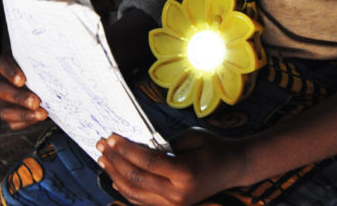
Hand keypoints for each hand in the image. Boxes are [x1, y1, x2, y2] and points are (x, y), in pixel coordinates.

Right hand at [0, 53, 47, 128]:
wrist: (51, 84)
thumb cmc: (47, 68)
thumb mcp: (46, 62)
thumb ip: (48, 62)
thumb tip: (61, 63)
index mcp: (9, 64)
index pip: (2, 64)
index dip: (9, 72)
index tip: (21, 80)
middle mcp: (3, 82)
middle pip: (2, 89)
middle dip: (19, 97)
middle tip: (35, 101)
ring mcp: (4, 99)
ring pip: (4, 109)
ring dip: (22, 113)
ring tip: (40, 114)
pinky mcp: (9, 113)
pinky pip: (12, 122)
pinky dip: (25, 121)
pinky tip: (38, 117)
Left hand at [96, 129, 245, 205]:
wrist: (233, 168)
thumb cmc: (214, 147)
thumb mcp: (191, 137)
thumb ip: (163, 144)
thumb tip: (135, 146)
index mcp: (185, 173)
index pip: (147, 162)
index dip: (126, 149)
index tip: (112, 137)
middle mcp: (177, 194)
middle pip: (136, 179)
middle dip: (115, 160)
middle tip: (102, 144)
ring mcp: (174, 204)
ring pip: (134, 193)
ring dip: (115, 174)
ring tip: (103, 158)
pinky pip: (141, 201)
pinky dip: (125, 189)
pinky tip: (115, 176)